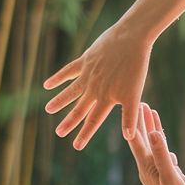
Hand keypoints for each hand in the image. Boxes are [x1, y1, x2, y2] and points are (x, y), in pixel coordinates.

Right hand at [44, 20, 151, 148]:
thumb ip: (129, 116)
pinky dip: (58, 78)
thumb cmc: (137, 67)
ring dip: (59, 101)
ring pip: (70, 91)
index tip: (76, 146)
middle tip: (58, 133)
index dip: (85, 134)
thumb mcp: (135, 94)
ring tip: (48, 110)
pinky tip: (47, 85)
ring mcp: (88, 74)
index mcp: (107, 98)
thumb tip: (128, 138)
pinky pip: (68, 71)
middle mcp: (94, 88)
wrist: (131, 39)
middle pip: (79, 108)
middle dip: (69, 122)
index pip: (94, 120)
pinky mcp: (85, 60)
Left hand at [128, 103, 184, 184]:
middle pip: (142, 137)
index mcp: (146, 163)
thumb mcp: (170, 174)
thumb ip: (162, 154)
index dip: (136, 121)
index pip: (137, 138)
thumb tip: (153, 133)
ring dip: (150, 127)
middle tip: (141, 101)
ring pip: (152, 143)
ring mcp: (157, 168)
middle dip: (141, 119)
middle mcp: (148, 164)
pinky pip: (162, 151)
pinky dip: (161, 140)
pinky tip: (161, 136)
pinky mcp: (166, 172)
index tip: (136, 103)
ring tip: (151, 112)